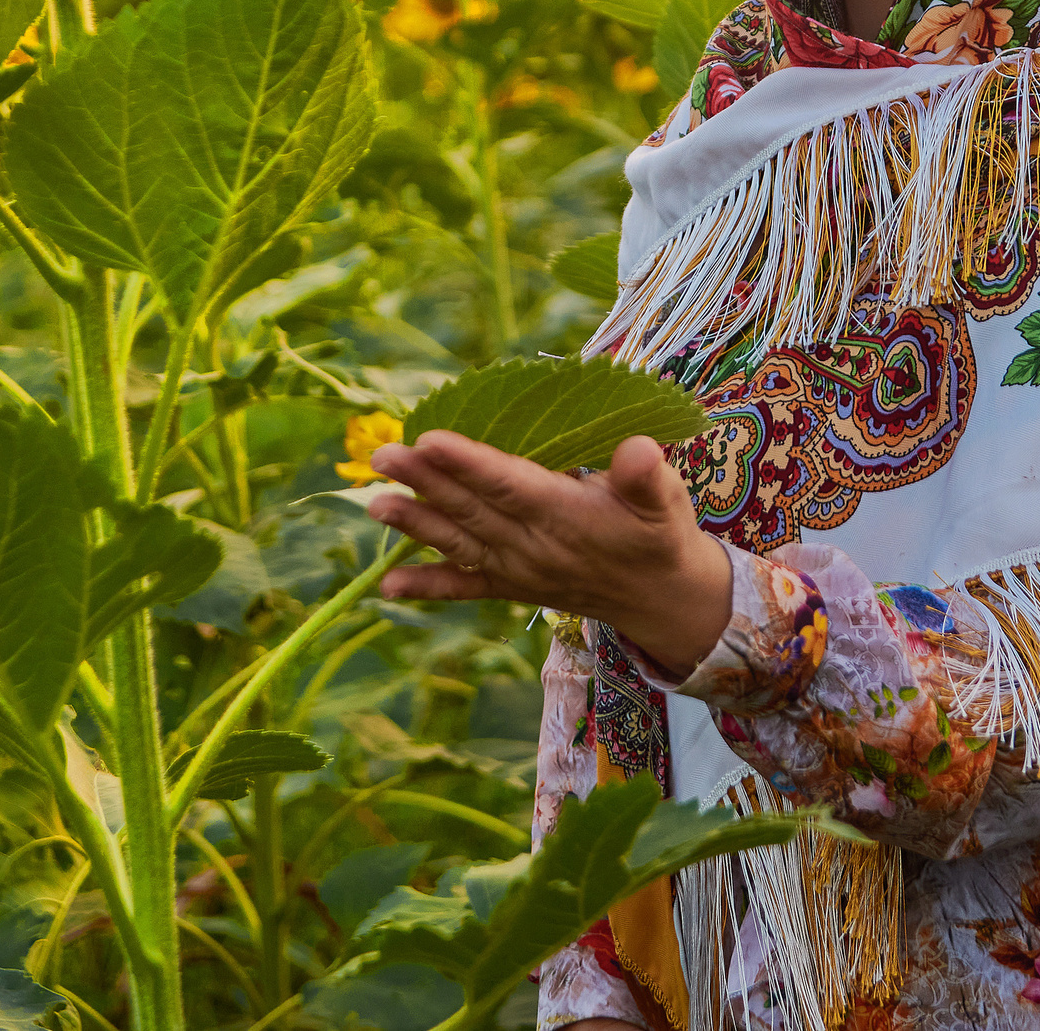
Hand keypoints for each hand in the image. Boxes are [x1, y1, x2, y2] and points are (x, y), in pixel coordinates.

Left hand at [364, 430, 730, 675]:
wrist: (660, 599)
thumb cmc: (659, 534)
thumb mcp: (666, 500)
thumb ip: (647, 477)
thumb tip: (638, 449)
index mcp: (566, 515)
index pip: (509, 484)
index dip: (469, 464)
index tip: (429, 440)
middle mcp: (533, 545)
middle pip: (471, 509)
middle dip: (425, 482)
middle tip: (381, 455)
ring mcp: (517, 569)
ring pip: (458, 542)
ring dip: (414, 525)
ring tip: (373, 504)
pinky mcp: (511, 586)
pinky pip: (464, 587)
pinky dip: (426, 587)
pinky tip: (386, 586)